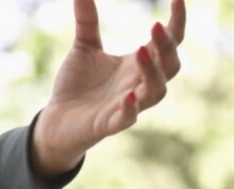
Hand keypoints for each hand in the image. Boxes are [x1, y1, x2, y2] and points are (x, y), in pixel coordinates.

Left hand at [32, 0, 187, 177]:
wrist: (56, 120)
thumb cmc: (76, 85)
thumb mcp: (83, 47)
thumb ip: (87, 20)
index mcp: (137, 64)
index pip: (169, 43)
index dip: (177, 22)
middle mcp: (139, 84)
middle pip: (170, 66)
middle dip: (167, 47)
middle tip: (154, 26)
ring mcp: (128, 105)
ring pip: (156, 91)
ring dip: (152, 71)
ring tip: (141, 50)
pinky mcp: (110, 124)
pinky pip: (128, 118)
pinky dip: (131, 107)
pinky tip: (128, 94)